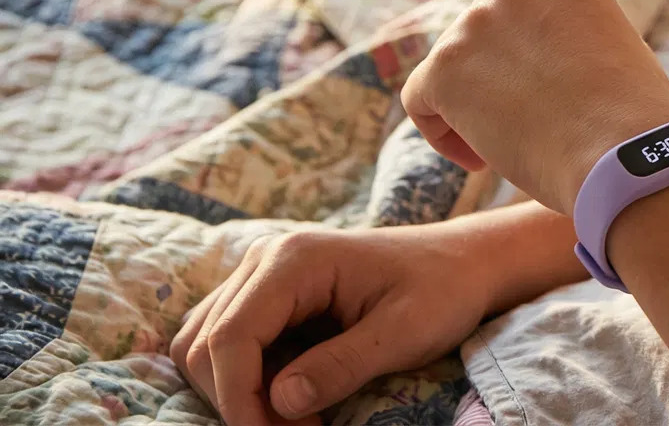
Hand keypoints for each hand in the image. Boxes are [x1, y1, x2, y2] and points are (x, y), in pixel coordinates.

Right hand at [169, 223, 492, 425]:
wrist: (463, 264)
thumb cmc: (443, 290)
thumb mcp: (406, 332)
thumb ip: (343, 365)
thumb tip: (280, 402)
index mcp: (295, 259)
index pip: (230, 338)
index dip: (238, 400)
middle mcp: (265, 260)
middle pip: (205, 346)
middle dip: (241, 402)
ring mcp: (262, 277)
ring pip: (207, 348)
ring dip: (241, 394)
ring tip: (301, 419)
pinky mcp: (269, 298)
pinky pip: (231, 348)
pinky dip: (252, 382)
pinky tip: (299, 397)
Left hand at [402, 0, 668, 214]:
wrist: (622, 152)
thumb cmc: (631, 112)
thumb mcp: (612, 41)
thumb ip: (568, 31)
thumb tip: (537, 53)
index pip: (519, 8)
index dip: (527, 54)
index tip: (547, 90)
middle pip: (482, 34)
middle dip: (497, 76)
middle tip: (527, 120)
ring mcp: (474, 21)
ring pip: (453, 70)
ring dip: (476, 108)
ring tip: (515, 145)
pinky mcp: (444, 66)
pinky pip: (422, 100)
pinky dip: (443, 134)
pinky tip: (482, 161)